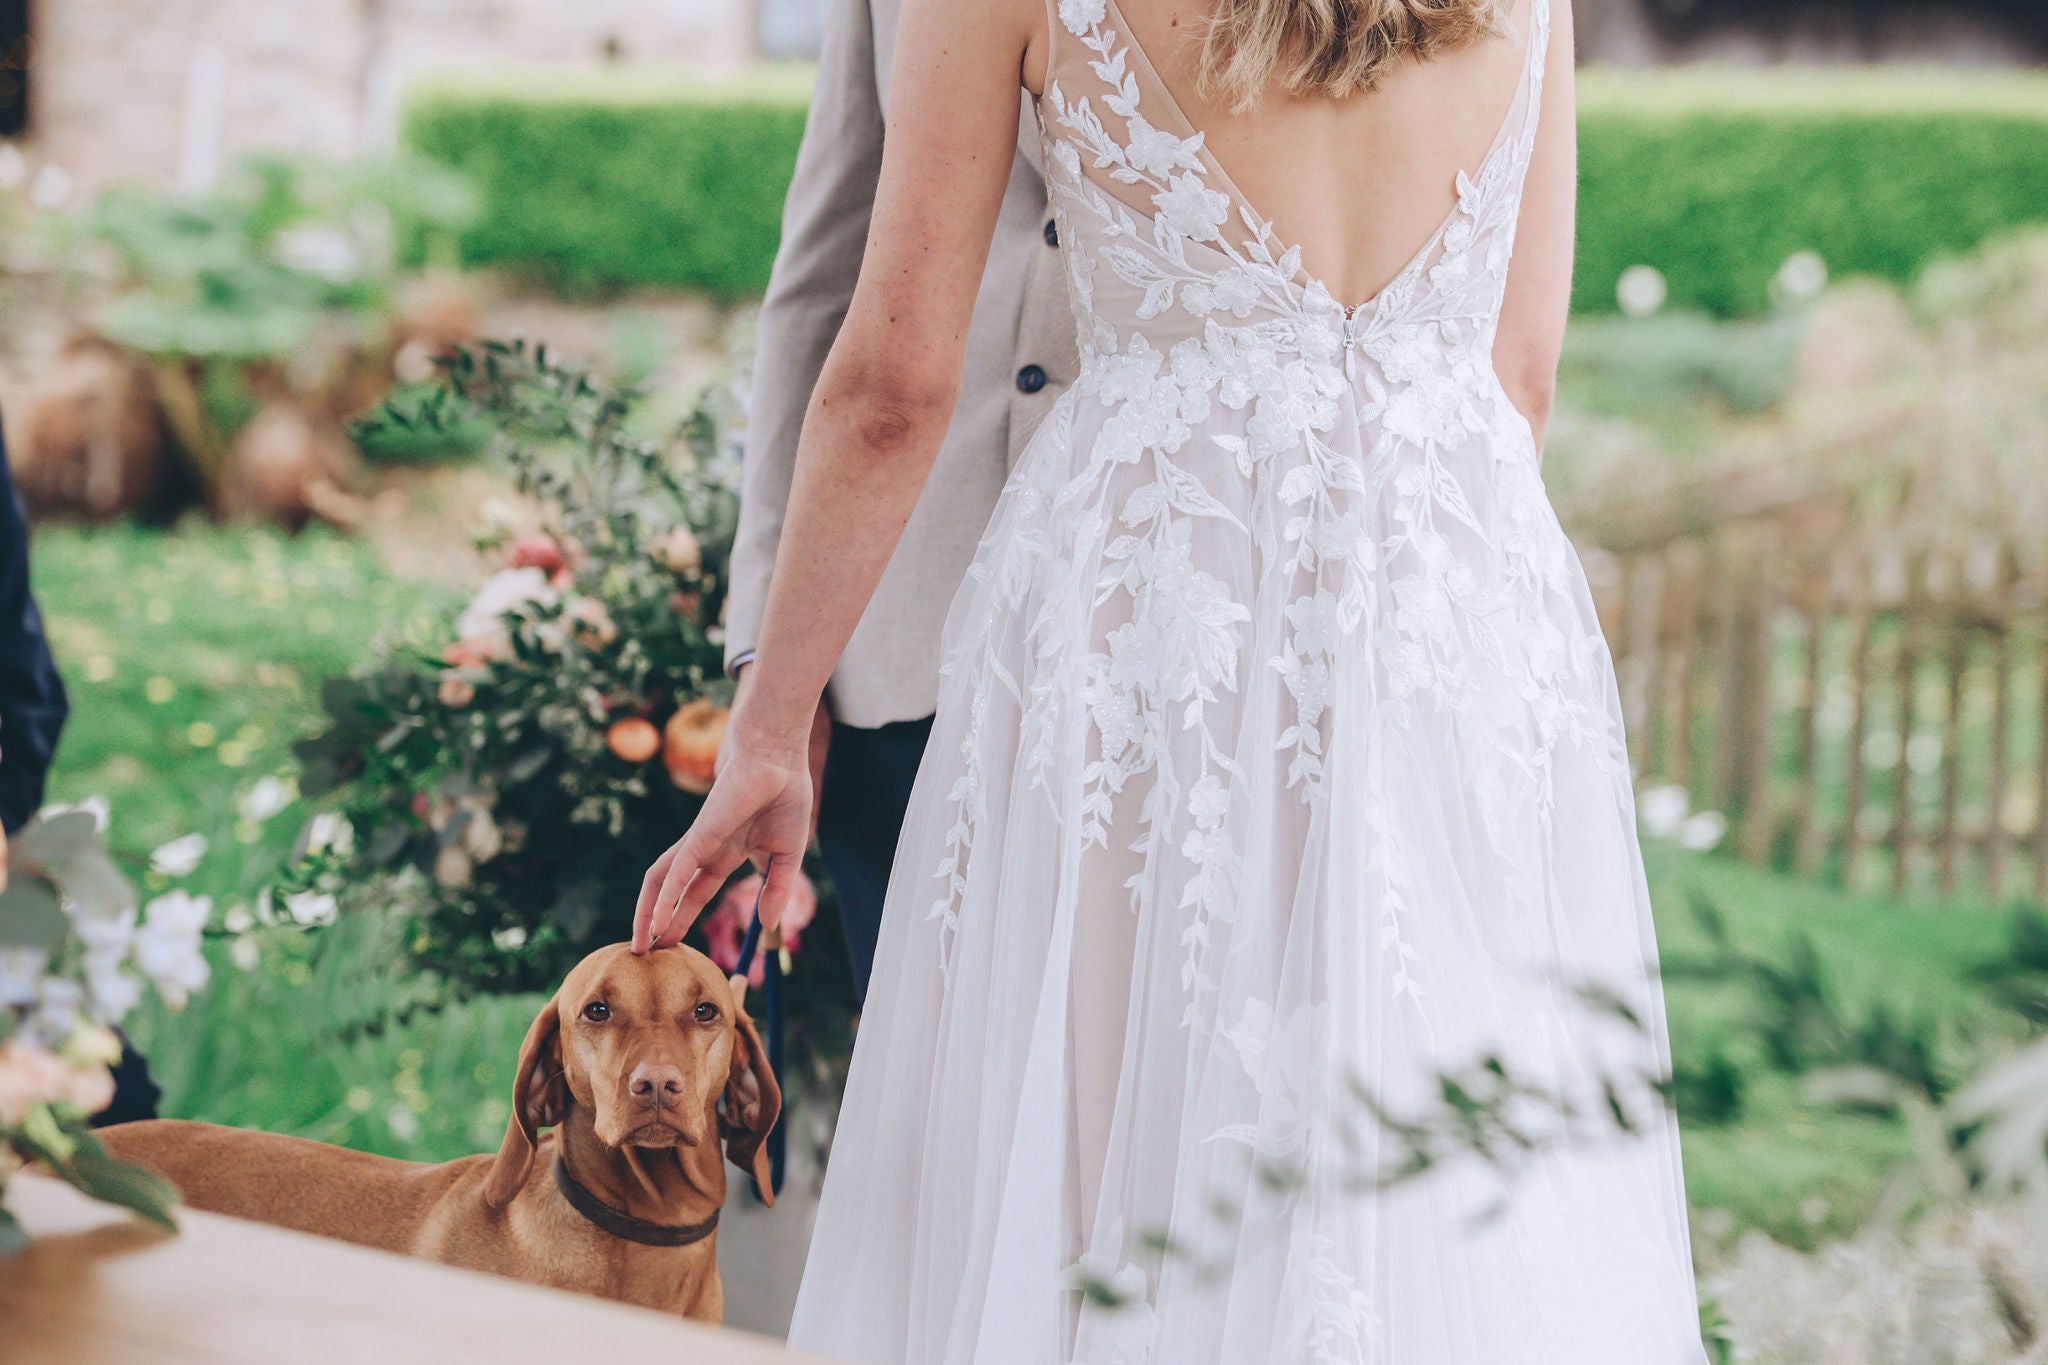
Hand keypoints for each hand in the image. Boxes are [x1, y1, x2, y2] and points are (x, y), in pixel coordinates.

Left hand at [631, 669, 828, 953]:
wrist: (778, 758)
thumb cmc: (785, 796)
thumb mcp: (787, 854)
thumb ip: (776, 889)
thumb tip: (768, 925)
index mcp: (726, 852)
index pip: (697, 891)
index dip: (684, 915)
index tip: (673, 942)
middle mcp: (705, 849)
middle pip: (673, 892)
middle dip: (660, 922)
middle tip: (647, 953)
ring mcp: (698, 842)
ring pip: (661, 882)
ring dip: (648, 914)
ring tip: (641, 945)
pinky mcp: (699, 835)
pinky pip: (677, 873)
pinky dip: (665, 900)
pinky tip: (658, 923)